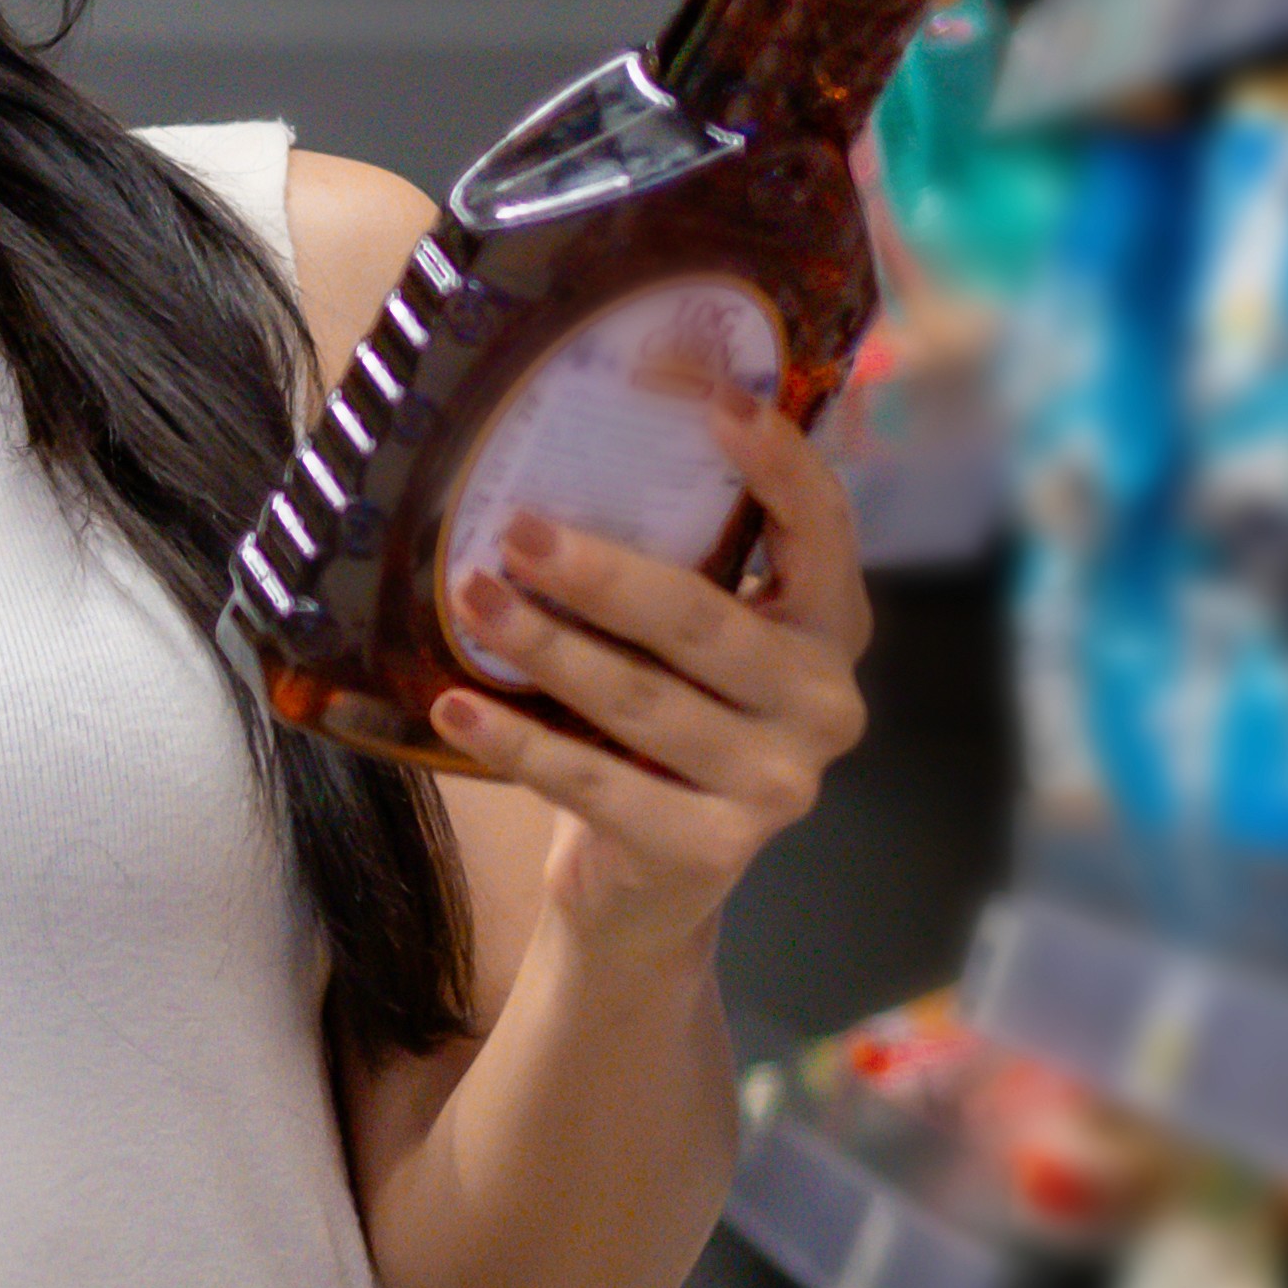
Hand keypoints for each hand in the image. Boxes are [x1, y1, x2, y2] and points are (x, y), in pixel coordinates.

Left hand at [430, 390, 873, 970]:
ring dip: (546, 646)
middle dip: (601, 571)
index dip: (777, 461)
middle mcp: (826, 701)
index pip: (822, 527)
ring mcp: (779, 782)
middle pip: (703, 620)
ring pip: (643, 699)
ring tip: (472, 599)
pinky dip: (518, 742)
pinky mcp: (713, 848)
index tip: (715, 400)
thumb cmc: (654, 734)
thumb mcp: (681, 644)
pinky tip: (457, 704)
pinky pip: (597, 783)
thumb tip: (561, 456)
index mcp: (830, 626)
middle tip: (513, 529)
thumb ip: (675, 564)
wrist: (642, 887)